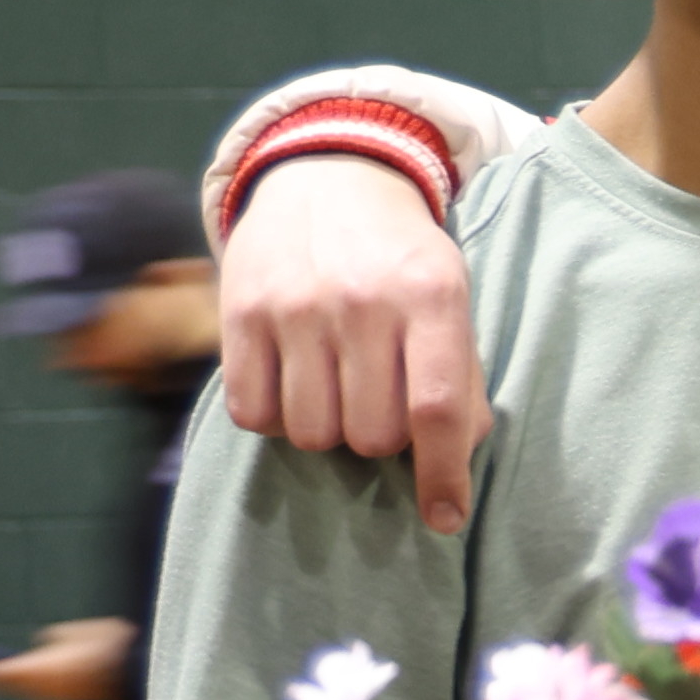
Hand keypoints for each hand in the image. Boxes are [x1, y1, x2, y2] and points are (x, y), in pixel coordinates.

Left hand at [0, 617, 134, 699]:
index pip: (1, 671)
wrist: (140, 672)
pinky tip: (27, 683)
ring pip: (26, 691)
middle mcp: (45, 689)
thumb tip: (45, 640)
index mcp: (40, 669)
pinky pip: (43, 693)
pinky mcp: (72, 698)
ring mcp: (59, 697)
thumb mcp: (80, 632)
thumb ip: (57, 636)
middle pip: (10, 685)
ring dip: (10, 685)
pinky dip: (29, 688)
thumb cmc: (111, 647)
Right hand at [220, 151, 490, 534]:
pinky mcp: (239, 313)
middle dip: (381, 440)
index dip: (444, 475)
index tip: (445, 519)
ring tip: (337, 389)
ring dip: (328, 430)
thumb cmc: (400, 257)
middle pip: (370, 434)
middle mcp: (360, 300)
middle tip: (379, 403)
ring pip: (311, 434)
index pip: (436, 409)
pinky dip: (275, 417)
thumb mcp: (450, 297)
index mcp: (430, 295)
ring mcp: (294, 306)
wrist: (324, 180)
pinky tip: (294, 382)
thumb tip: (460, 455)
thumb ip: (460, 374)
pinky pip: (254, 414)